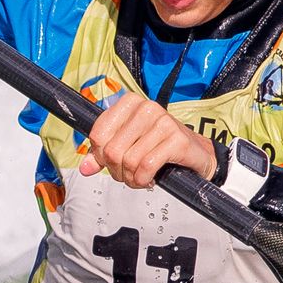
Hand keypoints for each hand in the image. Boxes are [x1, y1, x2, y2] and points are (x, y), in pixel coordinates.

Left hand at [77, 92, 222, 188]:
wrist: (196, 153)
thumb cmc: (161, 146)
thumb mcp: (129, 145)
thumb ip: (104, 154)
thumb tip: (85, 167)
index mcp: (130, 103)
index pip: (98, 134)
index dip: (100, 156)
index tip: (110, 163)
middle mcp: (146, 108)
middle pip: (112, 150)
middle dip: (116, 171)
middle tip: (127, 174)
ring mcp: (163, 122)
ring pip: (129, 160)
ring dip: (131, 178)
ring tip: (139, 177)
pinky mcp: (176, 139)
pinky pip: (147, 166)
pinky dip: (143, 179)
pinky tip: (149, 179)